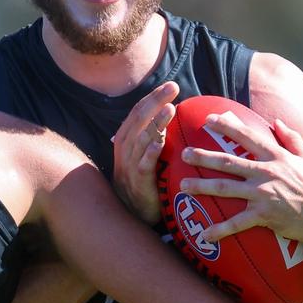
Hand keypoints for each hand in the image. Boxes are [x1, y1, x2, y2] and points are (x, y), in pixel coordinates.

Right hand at [112, 81, 178, 223]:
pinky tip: (161, 143)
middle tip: (173, 88)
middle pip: (139, 120)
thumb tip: (177, 118)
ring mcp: (129, 166)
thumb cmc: (145, 182)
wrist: (132, 216)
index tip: (171, 86)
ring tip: (170, 109)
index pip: (139, 112)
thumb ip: (156, 138)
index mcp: (127, 140)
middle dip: (155, 102)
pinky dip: (150, 153)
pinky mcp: (137, 183)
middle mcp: (125, 150)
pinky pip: (142, 166)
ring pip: (141, 140)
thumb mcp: (147, 156)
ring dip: (155, 124)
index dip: (153, 98)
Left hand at [180, 112, 302, 244]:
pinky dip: (219, 230)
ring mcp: (264, 194)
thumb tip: (277, 122)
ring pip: (226, 188)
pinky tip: (204, 234)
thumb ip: (293, 139)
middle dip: (204, 156)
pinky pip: (237, 223)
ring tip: (183, 186)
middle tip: (184, 153)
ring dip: (202, 186)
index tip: (209, 118)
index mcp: (278, 156)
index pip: (248, 136)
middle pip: (229, 161)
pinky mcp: (265, 216)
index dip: (227, 126)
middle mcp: (268, 172)